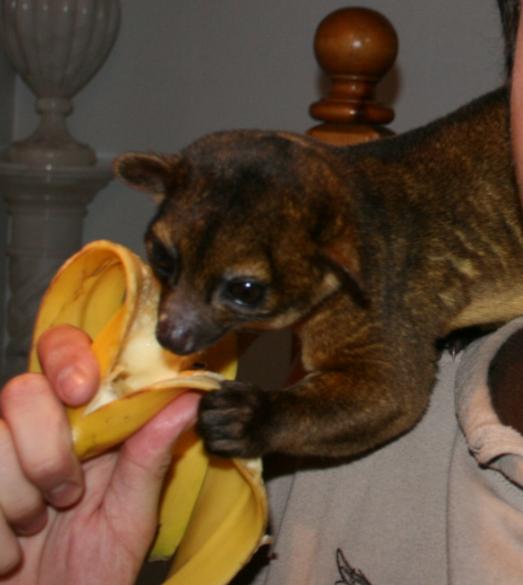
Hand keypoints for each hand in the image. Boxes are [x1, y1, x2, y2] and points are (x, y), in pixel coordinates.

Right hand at [0, 325, 199, 584]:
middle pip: (22, 391)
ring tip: (38, 526)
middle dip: (46, 450)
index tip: (81, 389)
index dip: (68, 357)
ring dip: (18, 497)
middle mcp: (34, 429)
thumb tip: (189, 397)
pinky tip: (10, 548)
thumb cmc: (93, 571)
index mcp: (83, 421)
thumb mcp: (130, 514)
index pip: (64, 350)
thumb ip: (151, 454)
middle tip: (67, 493)